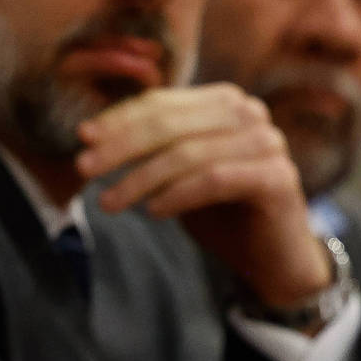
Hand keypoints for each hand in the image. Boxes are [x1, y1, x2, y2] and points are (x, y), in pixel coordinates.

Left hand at [77, 85, 331, 306]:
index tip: (82, 139)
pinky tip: (152, 212)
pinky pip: (214, 179)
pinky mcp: (277, 177)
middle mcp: (250, 113)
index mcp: (223, 102)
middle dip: (121, 147)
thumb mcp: (175, 172)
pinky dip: (177, 195)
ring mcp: (268, 142)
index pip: (161, 104)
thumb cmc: (219, 211)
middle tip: (83, 169)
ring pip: (188, 153)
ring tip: (108, 203)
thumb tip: (87, 133)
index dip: (118, 120)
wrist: (272, 258)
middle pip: (171, 124)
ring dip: (140, 178)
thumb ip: (146, 147)